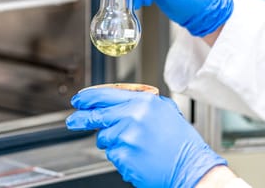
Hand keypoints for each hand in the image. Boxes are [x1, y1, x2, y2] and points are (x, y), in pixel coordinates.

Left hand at [66, 88, 226, 187]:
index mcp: (142, 102)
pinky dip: (120, 156)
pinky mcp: (123, 157)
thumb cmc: (181, 142)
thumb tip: (116, 99)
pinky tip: (137, 156)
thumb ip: (140, 101)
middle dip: (80, 119)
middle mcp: (132, 116)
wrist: (192, 169)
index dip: (86, 98)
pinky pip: (112, 154)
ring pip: (103, 138)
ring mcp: (126, 137)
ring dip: (111, 141)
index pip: (104, 95)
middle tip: (73, 121)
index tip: (78, 100)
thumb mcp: (164, 110)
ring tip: (135, 145)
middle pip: (95, 116)